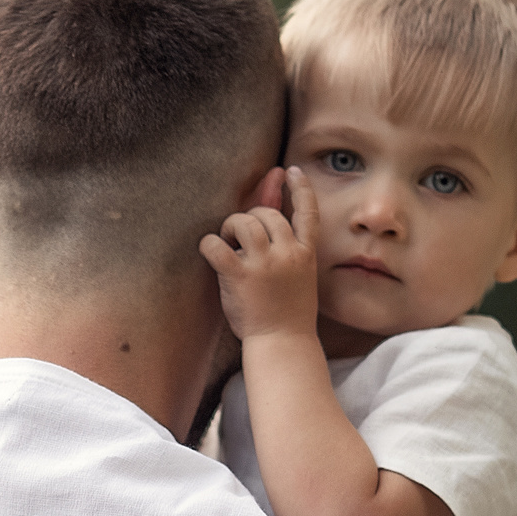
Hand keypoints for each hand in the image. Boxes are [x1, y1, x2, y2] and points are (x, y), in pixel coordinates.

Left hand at [201, 166, 320, 341]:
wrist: (283, 344)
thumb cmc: (287, 312)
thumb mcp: (298, 275)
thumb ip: (288, 245)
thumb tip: (277, 217)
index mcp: (306, 254)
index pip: (308, 212)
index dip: (301, 188)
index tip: (292, 171)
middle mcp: (288, 254)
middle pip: (268, 213)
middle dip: (250, 218)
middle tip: (238, 239)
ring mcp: (265, 265)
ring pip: (244, 221)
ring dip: (230, 227)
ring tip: (227, 244)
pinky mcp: (239, 276)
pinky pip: (216, 245)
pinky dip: (208, 244)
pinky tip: (210, 252)